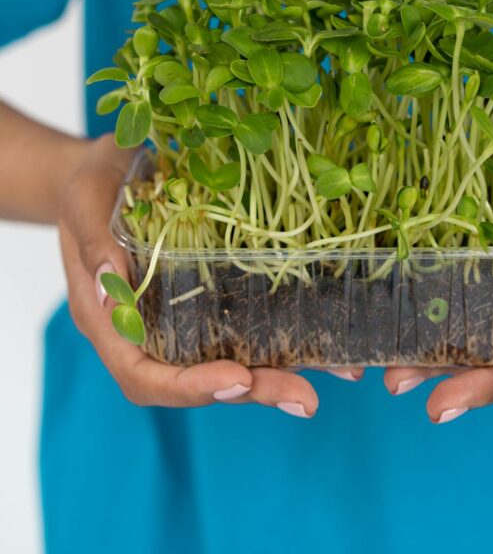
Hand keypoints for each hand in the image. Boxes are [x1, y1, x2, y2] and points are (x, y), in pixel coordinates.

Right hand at [58, 134, 349, 414]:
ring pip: (229, 359)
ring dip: (279, 372)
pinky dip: (286, 335)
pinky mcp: (210, 295)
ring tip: (336, 372)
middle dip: (252, 391)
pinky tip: (329, 339)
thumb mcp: (84, 200)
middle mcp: (147, 330)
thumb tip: (112, 294)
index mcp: (109, 321)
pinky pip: (246, 323)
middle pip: (196, 380)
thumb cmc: (91, 182)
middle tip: (305, 398)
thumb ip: (94, 243)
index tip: (237, 380)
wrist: (112, 166)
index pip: (144, 375)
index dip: (189, 386)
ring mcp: (182, 316)